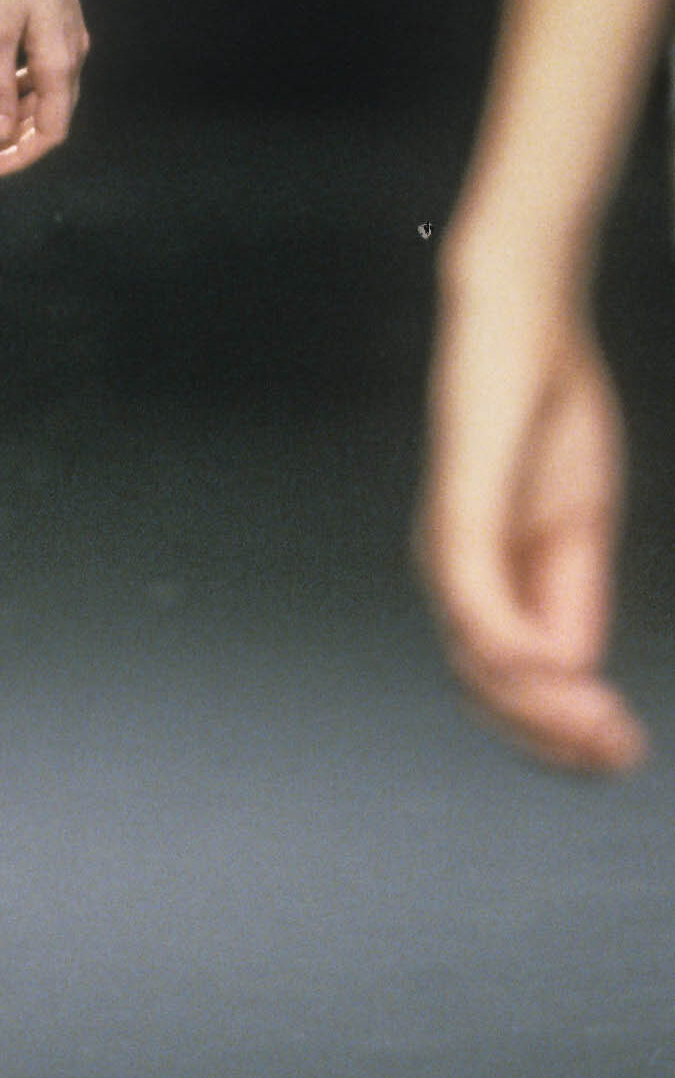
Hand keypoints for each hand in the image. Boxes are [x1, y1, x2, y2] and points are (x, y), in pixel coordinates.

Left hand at [0, 0, 85, 177]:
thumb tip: (4, 132)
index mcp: (61, 60)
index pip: (53, 130)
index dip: (22, 156)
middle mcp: (71, 53)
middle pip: (51, 117)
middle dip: (14, 141)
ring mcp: (65, 38)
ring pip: (45, 95)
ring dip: (14, 118)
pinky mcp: (55, 24)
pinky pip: (41, 72)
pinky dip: (17, 91)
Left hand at [419, 266, 645, 772]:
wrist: (526, 323)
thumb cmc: (546, 415)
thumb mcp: (578, 526)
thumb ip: (570, 597)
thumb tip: (568, 672)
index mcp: (487, 583)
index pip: (510, 686)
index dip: (564, 731)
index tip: (625, 751)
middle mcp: (456, 573)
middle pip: (489, 691)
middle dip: (554, 737)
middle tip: (619, 754)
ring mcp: (453, 543)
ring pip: (481, 658)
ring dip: (542, 705)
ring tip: (601, 728)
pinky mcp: (459, 506)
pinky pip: (475, 592)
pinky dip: (511, 642)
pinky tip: (551, 669)